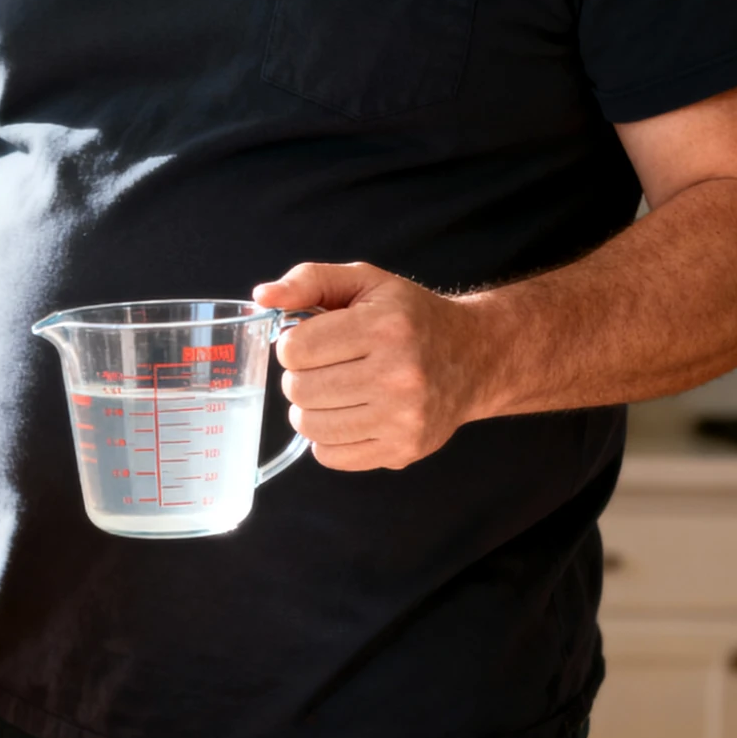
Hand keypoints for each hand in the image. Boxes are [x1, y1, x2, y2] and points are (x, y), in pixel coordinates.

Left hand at [253, 262, 492, 470]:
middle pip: (299, 390)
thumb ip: (309, 281)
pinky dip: (328, 439)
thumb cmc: (410, 318)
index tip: (314, 341)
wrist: (474, 357)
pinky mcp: (403, 449)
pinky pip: (330, 456)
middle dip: (302, 377)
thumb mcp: (365, 282)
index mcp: (384, 326)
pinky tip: (350, 416)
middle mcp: (398, 374)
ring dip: (311, 409)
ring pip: (310, 426)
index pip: (295, 349)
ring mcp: (403, 417)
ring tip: (334, 392)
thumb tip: (262, 296)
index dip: (294, 345)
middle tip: (327, 368)